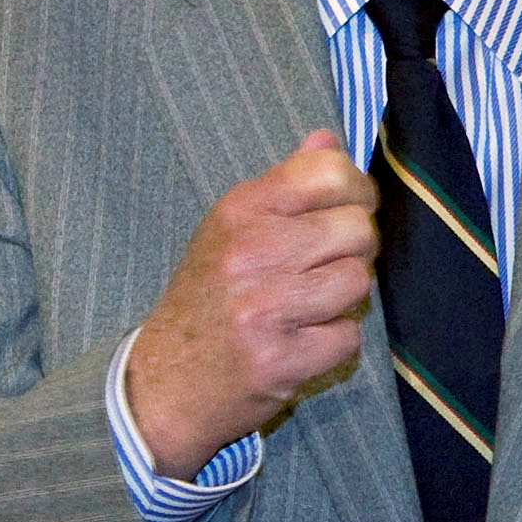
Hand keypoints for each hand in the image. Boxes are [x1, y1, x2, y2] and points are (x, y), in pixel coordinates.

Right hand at [124, 130, 378, 476]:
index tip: (349, 210)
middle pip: (357, 229)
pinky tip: (301, 341)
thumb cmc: (206, 298)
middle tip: (322, 269)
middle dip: (354, 251)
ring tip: (308, 307)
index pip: (329, 172)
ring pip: (357, 282)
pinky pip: (348, 336)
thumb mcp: (231, 229)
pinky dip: (333, 343)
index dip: (356, 191)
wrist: (163, 383)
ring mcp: (263, 308)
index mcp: (239, 210)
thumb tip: (328, 138)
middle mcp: (249, 253)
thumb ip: (285, 184)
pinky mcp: (280, 360)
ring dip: (344, 299)